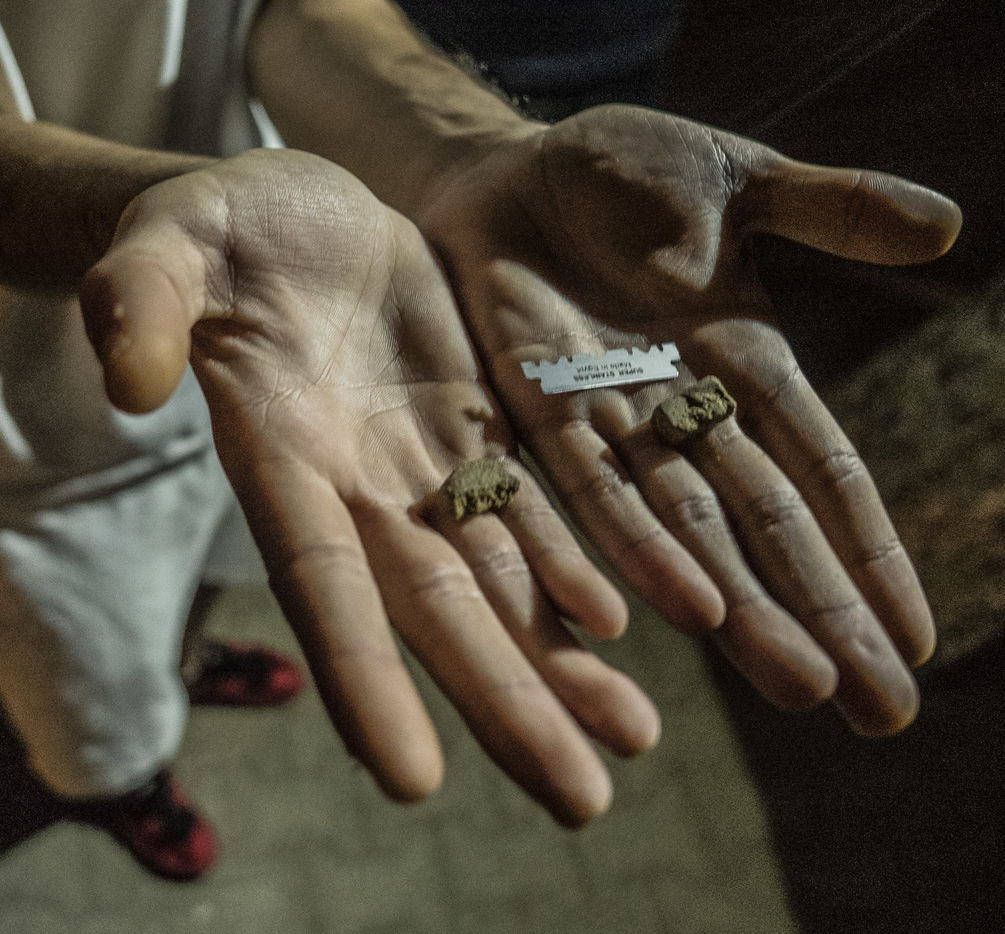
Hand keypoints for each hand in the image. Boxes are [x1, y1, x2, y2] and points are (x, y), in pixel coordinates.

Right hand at [79, 149, 658, 823]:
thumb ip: (139, 304)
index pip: (321, 581)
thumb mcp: (163, 245)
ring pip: (500, 576)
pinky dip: (574, 566)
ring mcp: (422, 461)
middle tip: (580, 800)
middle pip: (436, 609)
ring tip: (633, 737)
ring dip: (563, 659)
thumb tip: (129, 381)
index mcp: (278, 454)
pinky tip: (621, 628)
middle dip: (505, 702)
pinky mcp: (473, 424)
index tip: (410, 779)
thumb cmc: (212, 232)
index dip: (364, 674)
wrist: (290, 216)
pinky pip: (531, 507)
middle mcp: (357, 486)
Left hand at [416, 104, 962, 734]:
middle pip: (763, 524)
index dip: (868, 552)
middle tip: (876, 712)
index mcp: (746, 363)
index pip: (821, 473)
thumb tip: (949, 226)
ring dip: (737, 606)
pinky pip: (581, 482)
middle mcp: (684, 409)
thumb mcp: (739, 180)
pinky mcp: (532, 399)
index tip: (915, 642)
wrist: (508, 166)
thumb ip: (828, 209)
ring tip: (793, 684)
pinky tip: (675, 614)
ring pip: (682, 526)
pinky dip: (626, 545)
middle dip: (819, 613)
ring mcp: (610, 412)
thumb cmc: (628, 172)